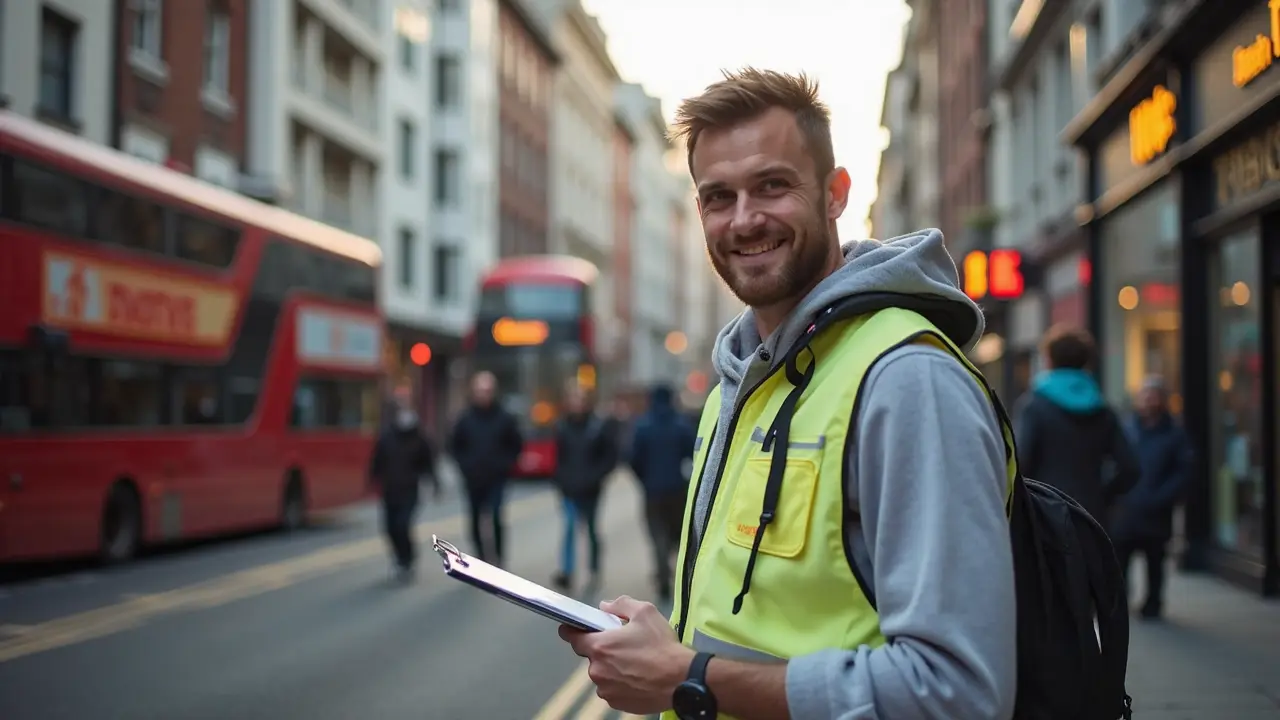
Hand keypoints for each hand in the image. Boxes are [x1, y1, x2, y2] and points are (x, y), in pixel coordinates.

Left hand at [558, 596, 694, 714]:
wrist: (681, 680)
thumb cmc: (663, 647)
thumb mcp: (645, 612)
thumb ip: (620, 605)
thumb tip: (605, 606)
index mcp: (600, 647)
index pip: (572, 637)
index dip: (572, 630)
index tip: (572, 629)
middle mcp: (598, 670)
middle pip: (592, 656)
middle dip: (604, 650)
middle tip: (625, 645)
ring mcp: (606, 689)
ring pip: (603, 674)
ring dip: (613, 668)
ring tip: (636, 663)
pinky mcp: (617, 703)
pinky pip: (613, 689)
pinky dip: (621, 683)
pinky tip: (638, 676)